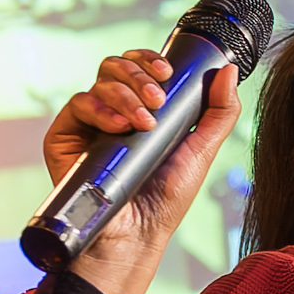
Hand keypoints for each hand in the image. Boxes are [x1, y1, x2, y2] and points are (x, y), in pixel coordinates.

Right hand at [42, 51, 241, 293]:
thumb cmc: (166, 198)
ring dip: (125, 95)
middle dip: (139, 76)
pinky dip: (100, 109)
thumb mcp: (201, 149)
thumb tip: (227, 71)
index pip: (139, 66)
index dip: (150, 60)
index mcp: (142, 107)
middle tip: (157, 101)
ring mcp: (89, 122)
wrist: (137, 233)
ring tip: (143, 123)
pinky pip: (78, 104)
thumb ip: (219, 111)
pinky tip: (118, 127)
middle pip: (117, 66)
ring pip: (100, 81)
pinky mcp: (65, 136)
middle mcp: (113, 110)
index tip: (167, 73)